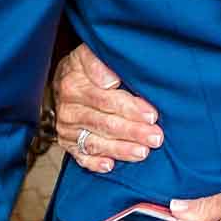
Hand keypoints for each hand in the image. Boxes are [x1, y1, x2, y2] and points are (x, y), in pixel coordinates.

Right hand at [54, 42, 162, 172]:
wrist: (64, 81)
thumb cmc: (86, 67)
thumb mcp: (88, 54)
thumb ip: (98, 62)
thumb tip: (110, 78)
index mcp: (74, 84)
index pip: (106, 99)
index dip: (130, 108)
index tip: (152, 114)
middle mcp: (69, 108)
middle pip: (104, 122)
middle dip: (133, 131)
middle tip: (156, 137)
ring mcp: (67, 129)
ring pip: (96, 142)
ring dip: (121, 149)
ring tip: (143, 153)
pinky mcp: (68, 144)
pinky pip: (81, 157)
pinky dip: (95, 163)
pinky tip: (110, 166)